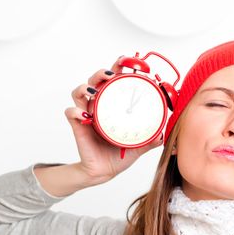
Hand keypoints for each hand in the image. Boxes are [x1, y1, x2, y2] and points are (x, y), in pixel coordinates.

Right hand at [64, 57, 162, 184]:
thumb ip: (150, 140)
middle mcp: (99, 107)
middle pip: (95, 80)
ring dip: (86, 87)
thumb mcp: (139, 146)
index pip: (114, 81)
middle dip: (102, 72)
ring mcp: (87, 115)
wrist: (104, 172)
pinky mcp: (78, 127)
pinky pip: (71, 114)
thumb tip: (163, 134)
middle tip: (112, 74)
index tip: (128, 62)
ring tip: (95, 89)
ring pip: (79, 92)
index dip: (118, 69)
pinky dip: (75, 112)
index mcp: (113, 106)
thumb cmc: (119, 155)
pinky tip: (84, 115)